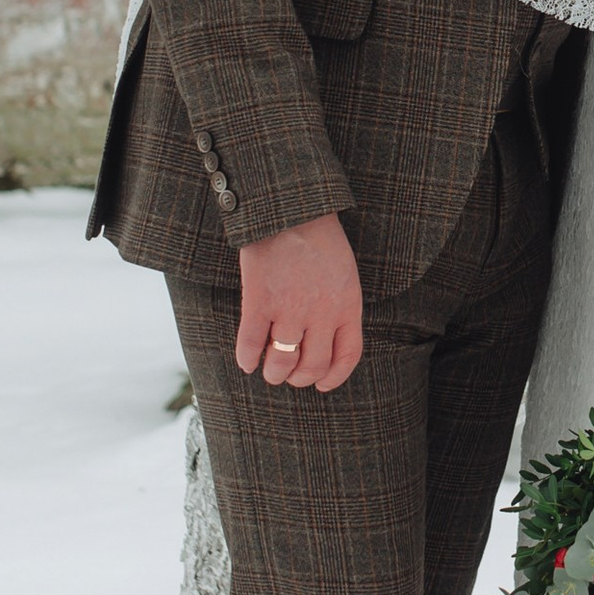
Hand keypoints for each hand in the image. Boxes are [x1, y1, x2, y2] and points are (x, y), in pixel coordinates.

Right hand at [236, 211, 363, 389]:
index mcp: (347, 306)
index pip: (347, 356)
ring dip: (274, 374)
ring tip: (270, 371)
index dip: (333, 377)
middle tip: (290, 375)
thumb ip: (340, 306)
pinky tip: (247, 361)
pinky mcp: (258, 300)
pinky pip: (251, 343)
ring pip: (282, 363)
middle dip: (300, 378)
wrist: (290, 209)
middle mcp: (320, 313)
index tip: (322, 384)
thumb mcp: (345, 274)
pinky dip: (247, 359)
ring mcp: (289, 309)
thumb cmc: (320, 238)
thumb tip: (328, 339)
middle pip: (313, 366)